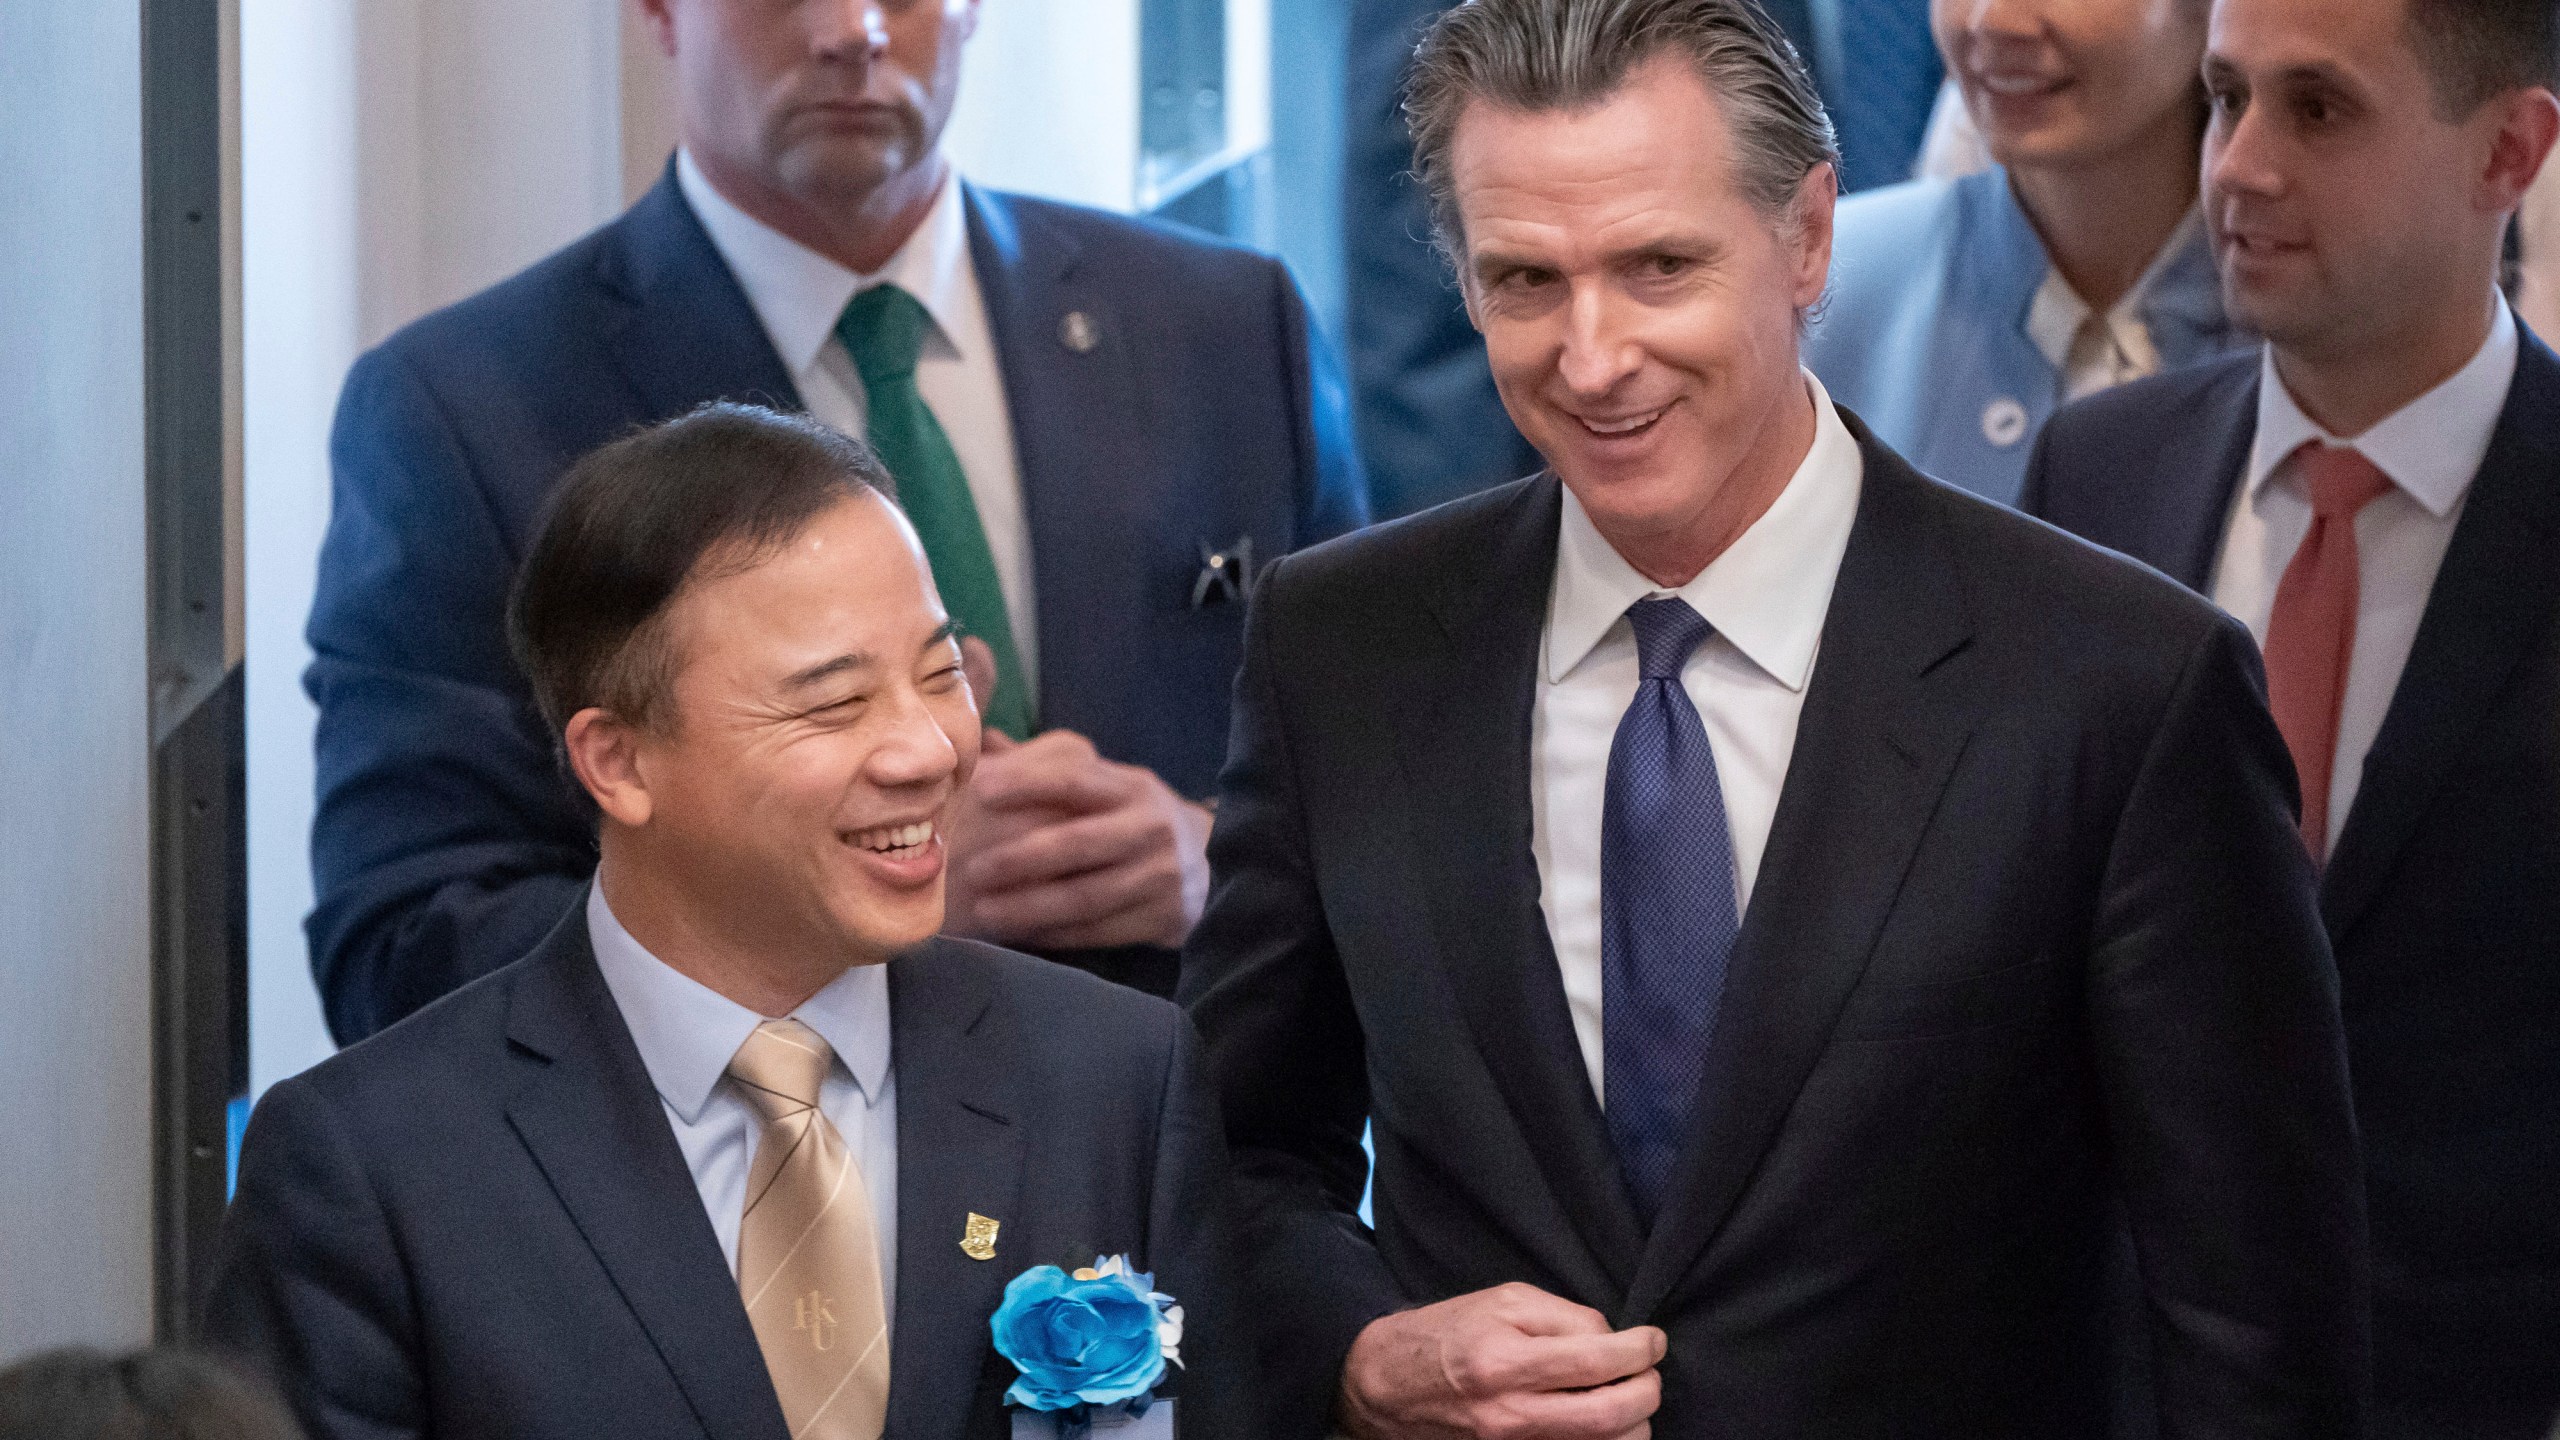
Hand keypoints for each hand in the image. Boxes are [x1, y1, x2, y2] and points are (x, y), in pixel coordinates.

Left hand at [942, 642, 1212, 949]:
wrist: (1207, 863)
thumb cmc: (1132, 818)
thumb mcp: (1106, 784)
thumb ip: (1047, 766)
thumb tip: (983, 741)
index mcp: (1131, 787)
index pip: (1074, 779)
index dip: (1026, 783)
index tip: (980, 792)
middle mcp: (1150, 827)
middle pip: (1078, 843)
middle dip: (1020, 859)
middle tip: (972, 869)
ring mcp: (1161, 875)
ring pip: (1086, 896)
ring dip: (1029, 906)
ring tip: (984, 911)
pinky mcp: (1164, 917)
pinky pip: (1098, 931)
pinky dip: (1054, 935)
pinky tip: (1019, 935)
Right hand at [1338, 1284, 1665, 1439]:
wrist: (1386, 1387)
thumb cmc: (1446, 1334)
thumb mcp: (1501, 1301)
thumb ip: (1563, 1316)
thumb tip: (1612, 1339)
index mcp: (1505, 1362)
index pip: (1597, 1362)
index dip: (1641, 1350)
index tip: (1654, 1340)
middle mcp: (1510, 1415)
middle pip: (1611, 1418)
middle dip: (1649, 1392)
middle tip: (1650, 1372)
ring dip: (1634, 1425)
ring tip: (1627, 1397)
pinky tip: (1603, 1422)